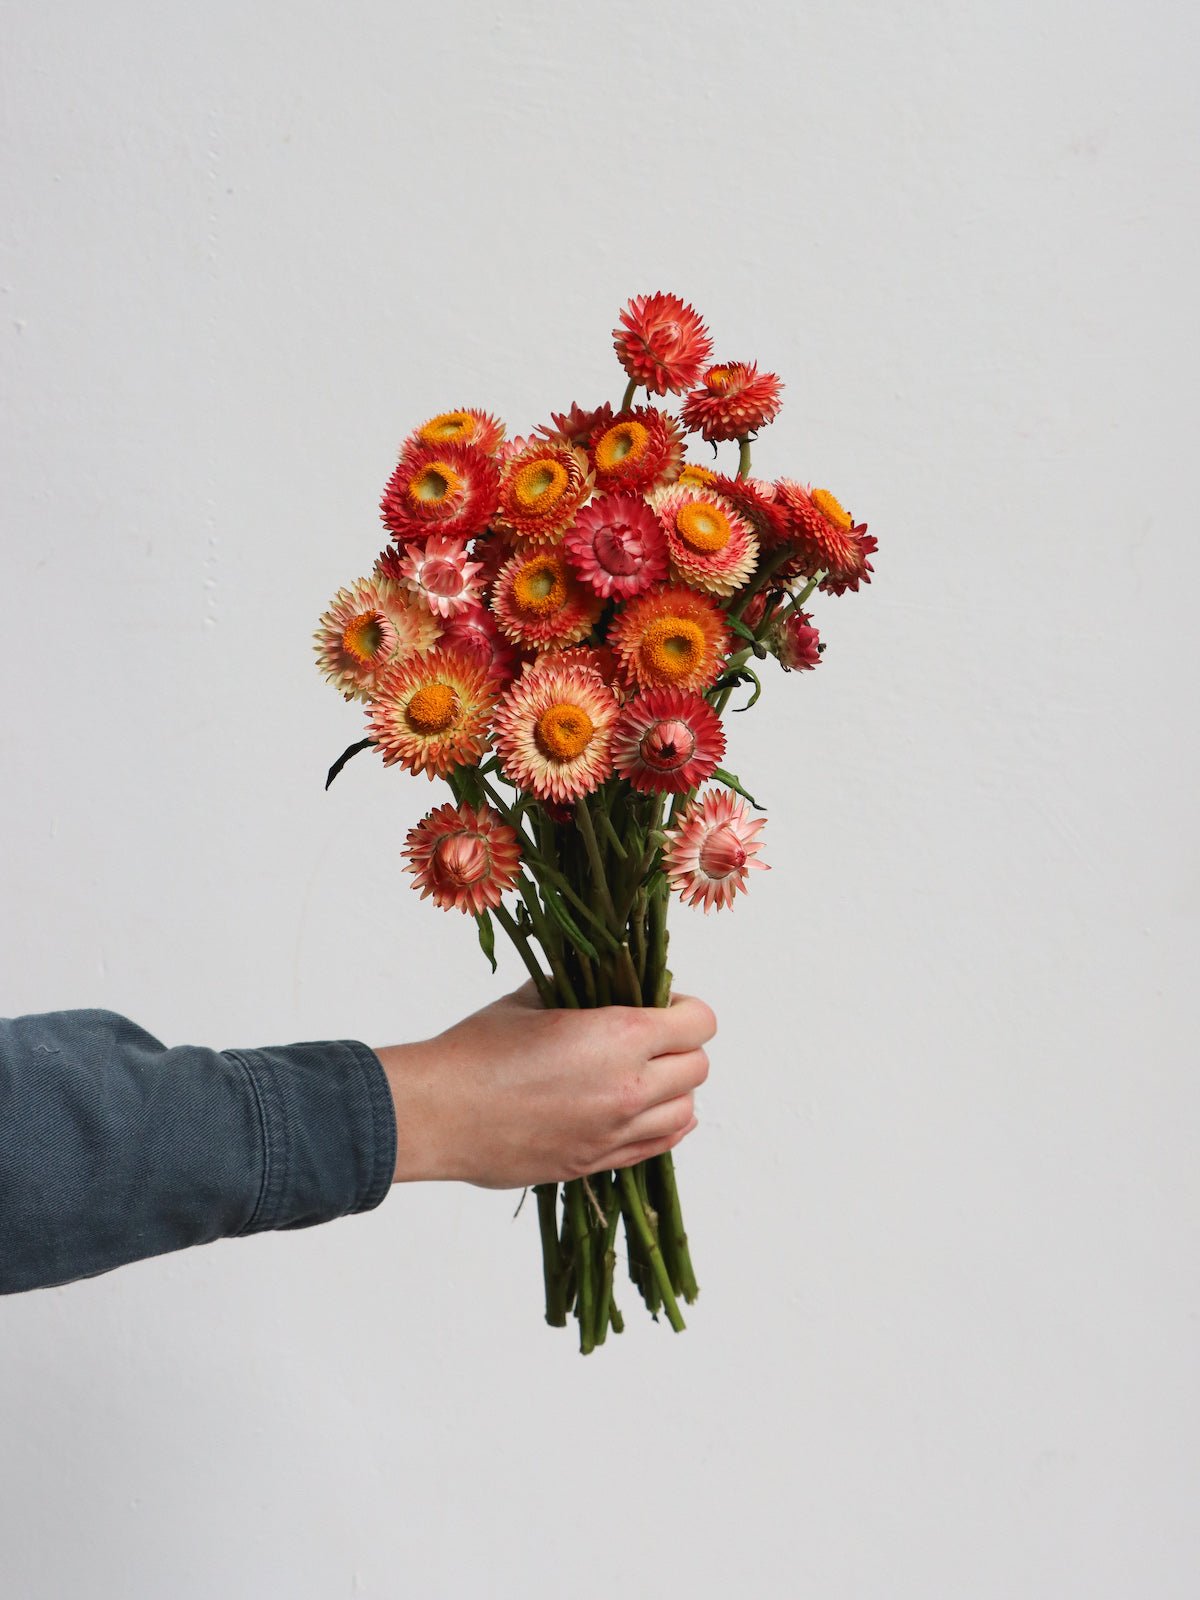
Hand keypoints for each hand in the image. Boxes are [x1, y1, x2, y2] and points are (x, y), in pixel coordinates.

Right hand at [373, 982, 715, 1188]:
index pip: (699, 1023)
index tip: (662, 1004)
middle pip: (698, 1067)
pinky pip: (659, 1146)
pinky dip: (663, 1125)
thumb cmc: (476, 1050)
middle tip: (652, 1037)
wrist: (438, 1113)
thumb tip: (602, 978)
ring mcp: (614, 1131)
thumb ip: (579, 988)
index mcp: (618, 1036)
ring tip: (644, 1075)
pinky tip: (647, 1110)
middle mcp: (628, 1086)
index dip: (685, 1009)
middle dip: (682, 1047)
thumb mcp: (532, 999)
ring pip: (686, 1111)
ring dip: (674, 1089)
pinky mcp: (596, 1162)